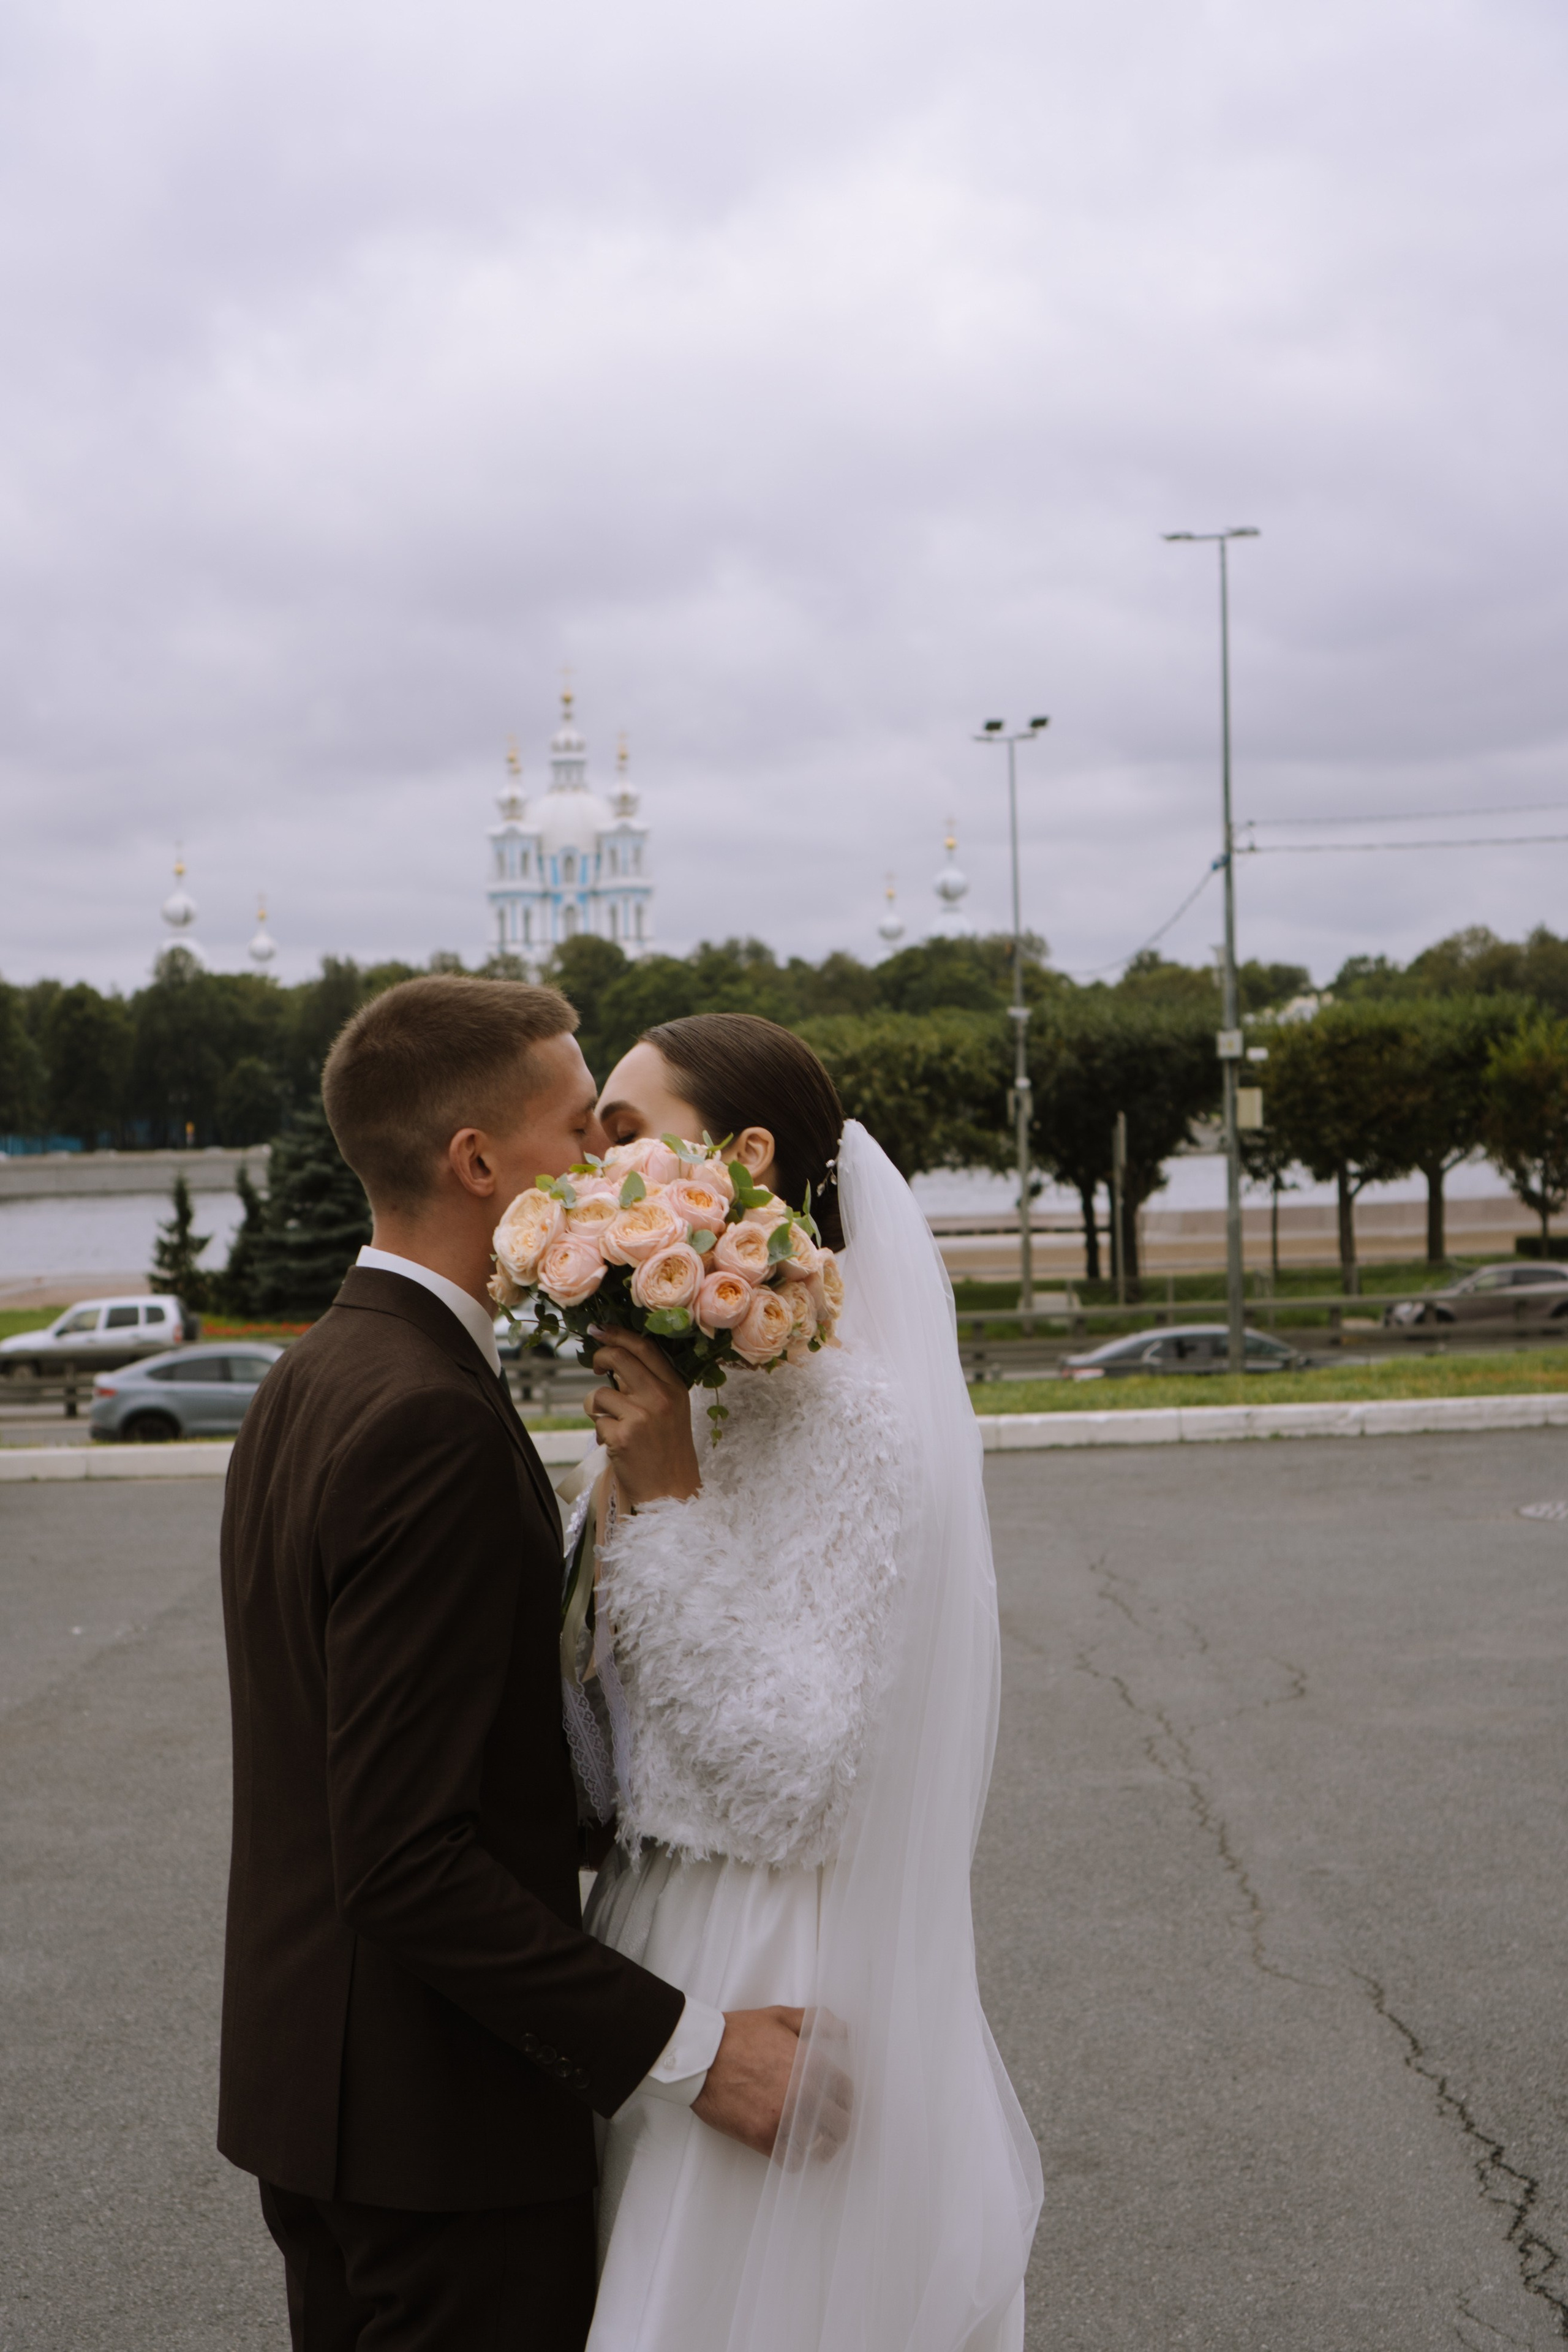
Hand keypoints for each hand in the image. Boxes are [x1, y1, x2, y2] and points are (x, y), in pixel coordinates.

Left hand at [586, 1328, 700, 1507]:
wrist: (672, 1491)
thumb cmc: (668, 1451)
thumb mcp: (672, 1411)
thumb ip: (650, 1385)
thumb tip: (615, 1359)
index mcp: (674, 1387)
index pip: (644, 1347)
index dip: (618, 1334)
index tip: (600, 1329)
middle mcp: (659, 1397)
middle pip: (618, 1358)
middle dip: (599, 1357)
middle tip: (595, 1366)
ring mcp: (641, 1415)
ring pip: (600, 1394)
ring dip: (598, 1409)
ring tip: (614, 1427)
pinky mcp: (622, 1436)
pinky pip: (596, 1422)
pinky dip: (601, 1434)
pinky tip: (617, 1446)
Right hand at [692, 2007, 852, 2163]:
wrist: (702, 2055)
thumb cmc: (739, 2033)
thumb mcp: (780, 2017)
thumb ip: (816, 2020)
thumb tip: (846, 2030)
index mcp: (811, 2065)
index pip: (845, 2092)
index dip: (846, 2101)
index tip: (839, 2106)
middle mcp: (803, 2094)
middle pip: (839, 2125)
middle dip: (838, 2129)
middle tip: (831, 2131)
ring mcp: (784, 2119)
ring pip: (817, 2147)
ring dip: (819, 2148)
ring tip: (814, 2146)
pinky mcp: (762, 2138)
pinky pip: (790, 2160)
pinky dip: (793, 2158)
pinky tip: (790, 2151)